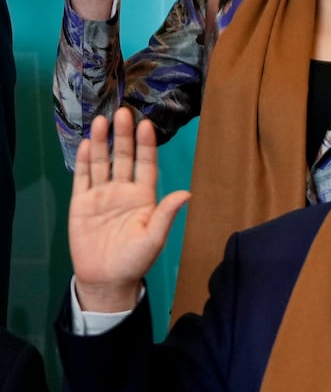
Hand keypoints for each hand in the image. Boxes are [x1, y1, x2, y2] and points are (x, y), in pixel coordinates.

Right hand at [68, 108, 188, 312]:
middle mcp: (123, 190)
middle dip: (123, 136)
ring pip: (102, 163)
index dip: (146, 145)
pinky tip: (86, 144)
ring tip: (101, 120)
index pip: (146, 164)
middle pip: (124, 157)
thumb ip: (166, 214)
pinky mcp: (82, 204)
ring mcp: (101, 195)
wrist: (106, 279)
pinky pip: (83, 179)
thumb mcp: (154, 238)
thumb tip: (186, 194)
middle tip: (122, 112)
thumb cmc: (134, 259)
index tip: (146, 124)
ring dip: (102, 142)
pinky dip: (84, 162)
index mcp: (144, 196)